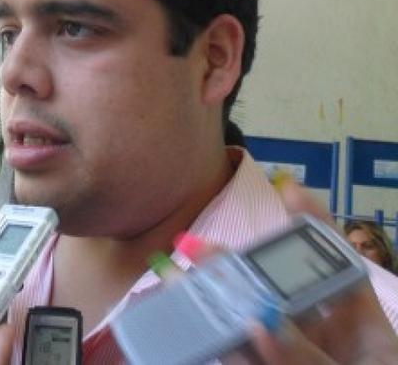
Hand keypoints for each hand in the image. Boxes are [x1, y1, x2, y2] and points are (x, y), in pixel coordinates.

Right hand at [174, 178, 397, 363]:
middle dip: (237, 269)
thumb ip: (308, 359)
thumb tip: (258, 320)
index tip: (290, 190)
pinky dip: (209, 348)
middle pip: (275, 293)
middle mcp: (320, 340)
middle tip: (198, 248)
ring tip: (176, 281)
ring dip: (211, 306)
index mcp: (361, 330)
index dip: (314, 226)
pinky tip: (184, 332)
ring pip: (245, 328)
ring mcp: (286, 359)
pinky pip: (234, 360)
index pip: (337, 266)